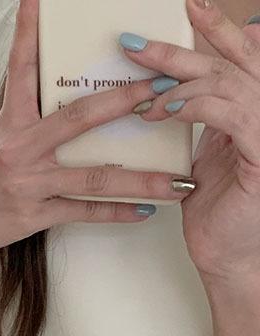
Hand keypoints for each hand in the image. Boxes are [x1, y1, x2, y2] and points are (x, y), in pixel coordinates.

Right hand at [0, 0, 195, 263]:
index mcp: (10, 122)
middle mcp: (20, 148)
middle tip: (161, 88)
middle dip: (124, 101)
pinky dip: (115, 213)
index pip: (22, 68)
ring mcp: (29, 182)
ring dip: (139, 179)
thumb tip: (64, 98)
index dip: (29, 31)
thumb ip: (27, 118)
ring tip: (174, 180)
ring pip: (93, 177)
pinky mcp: (33, 214)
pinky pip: (83, 212)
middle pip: (79, 118)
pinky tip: (143, 210)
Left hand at [123, 0, 259, 286]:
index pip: (239, 59)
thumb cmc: (215, 215)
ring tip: (141, 91)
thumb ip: (202, 121)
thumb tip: (171, 92)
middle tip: (137, 42)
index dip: (216, 30)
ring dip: (180, 81)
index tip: (185, 8)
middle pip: (231, 63)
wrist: (227, 259)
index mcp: (252, 111)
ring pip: (228, 83)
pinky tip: (164, 111)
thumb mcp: (205, 158)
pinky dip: (196, 107)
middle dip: (184, 47)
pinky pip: (232, 114)